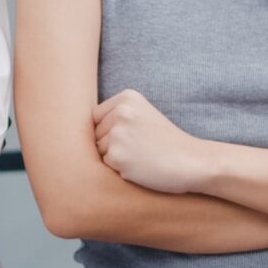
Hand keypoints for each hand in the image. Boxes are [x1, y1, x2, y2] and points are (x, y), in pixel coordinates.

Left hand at [94, 90, 215, 192]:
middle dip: (111, 145)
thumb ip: (117, 115)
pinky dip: (120, 170)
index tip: (131, 137)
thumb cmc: (168, 142)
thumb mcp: (144, 115)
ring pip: (98, 151)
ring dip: (114, 158)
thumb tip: (75, 128)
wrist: (192, 162)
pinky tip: (140, 167)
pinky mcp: (117, 156)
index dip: (109, 131)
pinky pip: (106, 166)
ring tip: (141, 156)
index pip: (96, 117)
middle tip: (140, 148)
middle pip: (95, 134)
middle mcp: (121, 112)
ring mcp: (118, 134)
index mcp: (127, 97)